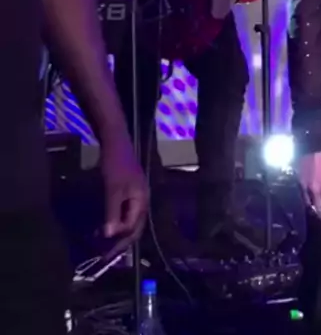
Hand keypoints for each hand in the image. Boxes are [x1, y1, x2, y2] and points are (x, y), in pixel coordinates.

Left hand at [101, 135, 148, 256]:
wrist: (115, 141)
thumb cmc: (115, 164)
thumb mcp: (113, 189)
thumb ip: (112, 212)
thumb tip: (109, 235)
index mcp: (142, 200)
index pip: (133, 228)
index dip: (119, 241)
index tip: (104, 252)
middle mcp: (142, 200)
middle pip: (134, 227)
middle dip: (120, 242)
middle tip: (104, 254)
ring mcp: (135, 195)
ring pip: (129, 220)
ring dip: (117, 232)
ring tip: (103, 243)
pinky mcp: (128, 191)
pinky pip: (124, 212)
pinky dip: (115, 221)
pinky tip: (105, 225)